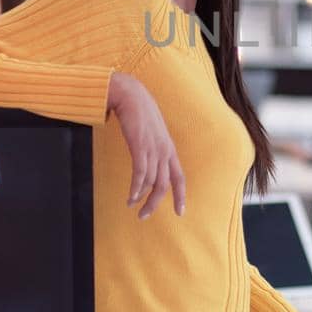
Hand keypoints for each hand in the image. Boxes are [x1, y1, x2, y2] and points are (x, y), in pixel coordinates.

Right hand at [106, 72, 185, 218]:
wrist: (130, 95)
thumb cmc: (139, 113)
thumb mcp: (151, 133)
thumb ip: (152, 147)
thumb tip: (148, 162)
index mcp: (169, 149)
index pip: (179, 177)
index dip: (180, 196)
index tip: (179, 212)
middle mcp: (164, 151)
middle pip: (165, 185)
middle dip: (155, 203)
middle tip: (144, 216)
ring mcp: (153, 149)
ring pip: (151, 182)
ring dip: (141, 197)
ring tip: (132, 205)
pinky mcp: (140, 146)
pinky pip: (140, 174)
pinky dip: (135, 188)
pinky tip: (130, 196)